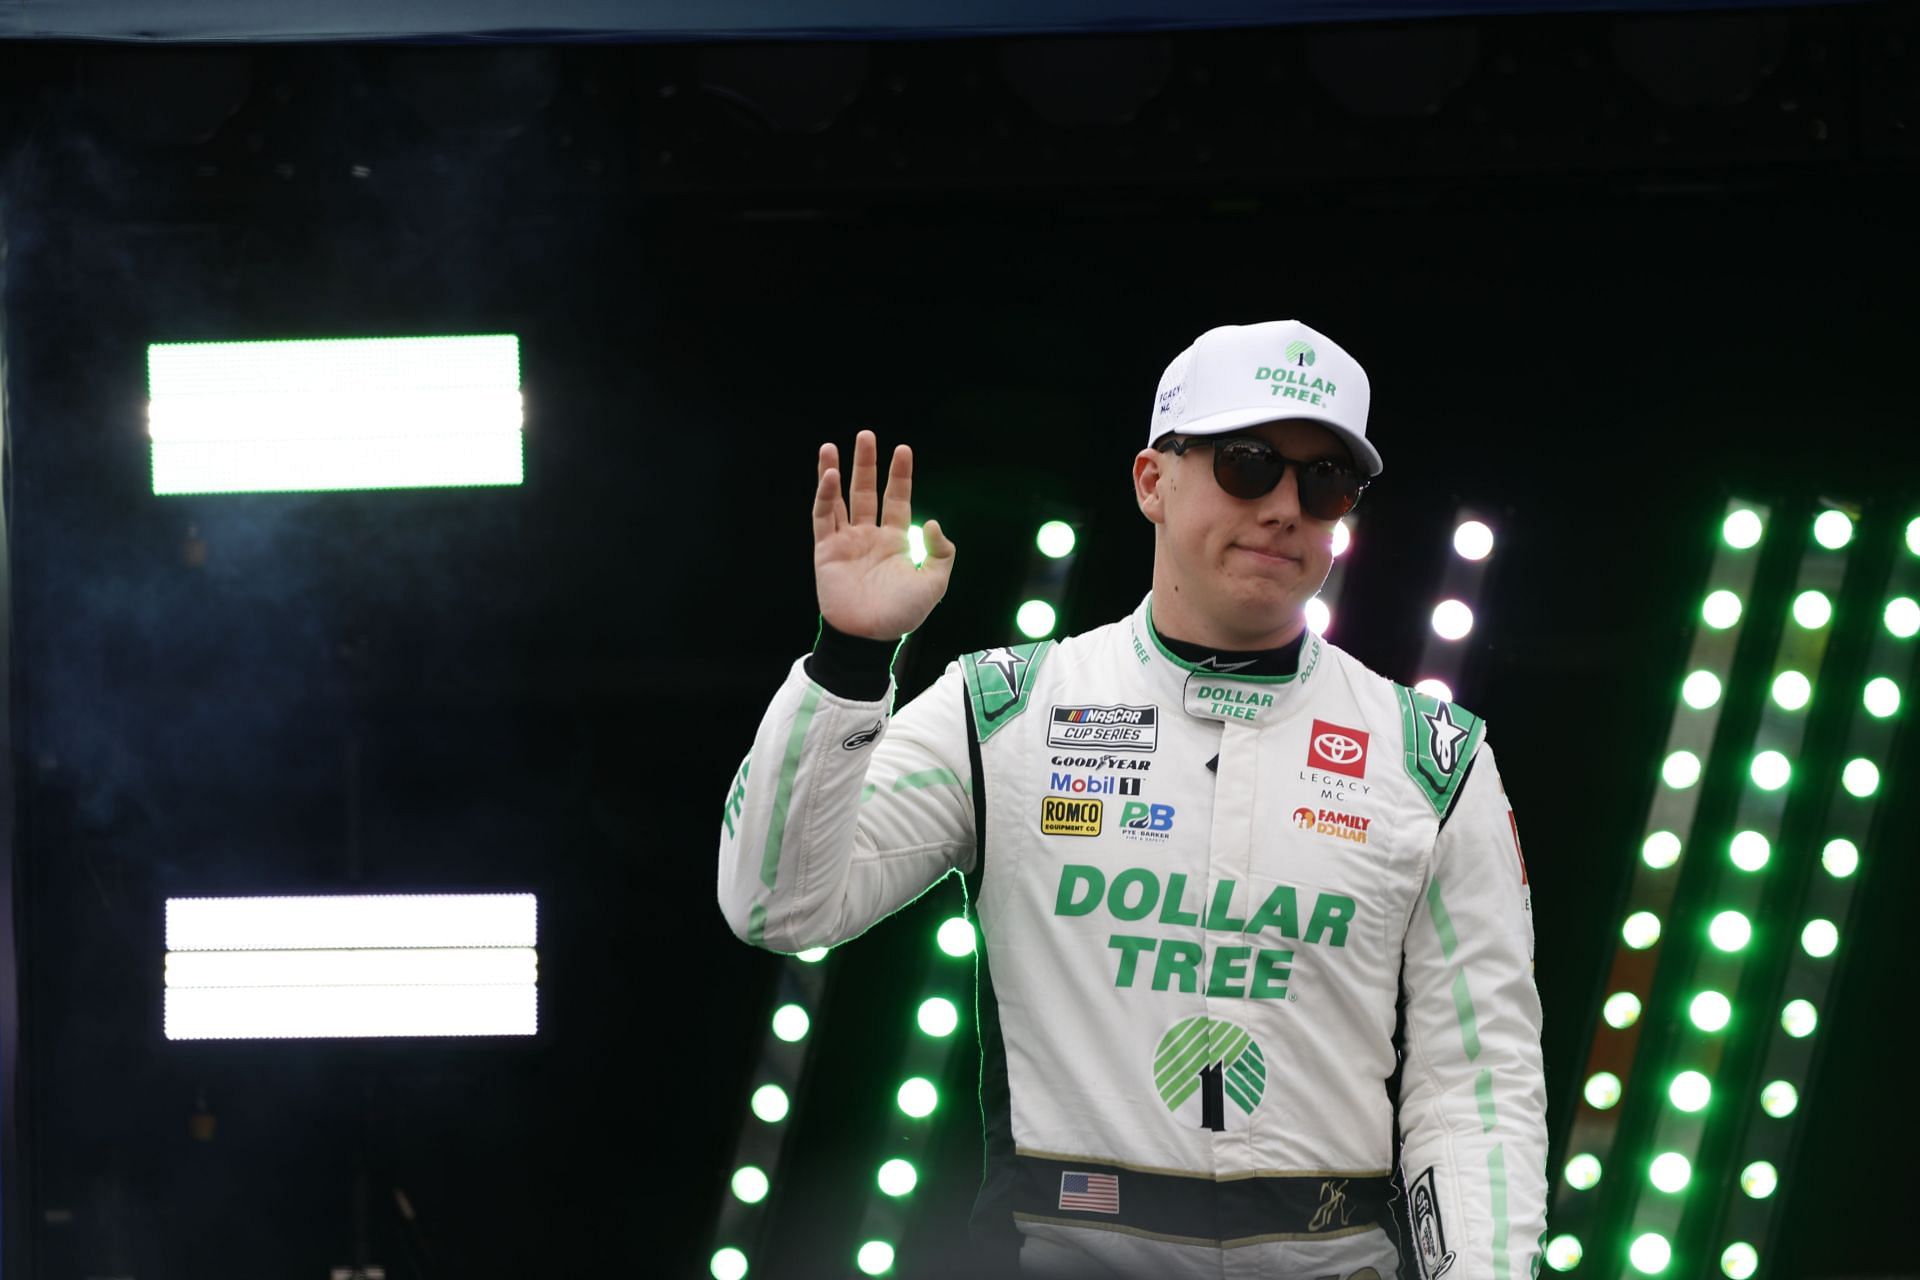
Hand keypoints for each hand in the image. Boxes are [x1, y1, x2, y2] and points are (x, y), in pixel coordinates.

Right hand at [812, 430, 955, 640]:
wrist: (869, 638)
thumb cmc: (901, 615)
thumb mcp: (934, 584)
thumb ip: (940, 553)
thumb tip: (932, 522)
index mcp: (895, 541)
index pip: (897, 498)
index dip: (900, 475)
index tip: (903, 450)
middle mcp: (869, 536)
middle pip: (866, 491)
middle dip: (866, 463)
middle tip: (866, 435)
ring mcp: (846, 541)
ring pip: (839, 499)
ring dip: (835, 472)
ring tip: (832, 446)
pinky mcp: (825, 550)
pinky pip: (823, 518)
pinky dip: (825, 496)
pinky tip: (828, 475)